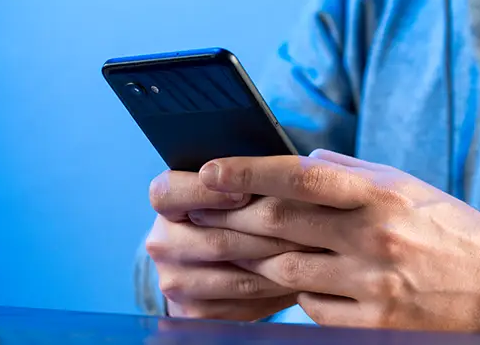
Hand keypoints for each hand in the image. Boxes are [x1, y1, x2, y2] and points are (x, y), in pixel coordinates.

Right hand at [145, 170, 308, 320]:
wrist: (209, 255)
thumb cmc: (233, 204)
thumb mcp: (229, 182)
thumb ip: (244, 175)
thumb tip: (284, 168)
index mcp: (164, 200)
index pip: (168, 193)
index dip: (206, 193)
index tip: (244, 193)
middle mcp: (161, 242)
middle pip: (216, 242)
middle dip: (270, 236)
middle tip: (313, 227)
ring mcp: (175, 281)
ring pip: (238, 278)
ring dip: (283, 266)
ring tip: (318, 252)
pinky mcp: (193, 311)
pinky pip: (244, 303)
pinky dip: (278, 291)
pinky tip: (303, 277)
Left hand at [187, 150, 479, 337]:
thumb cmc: (446, 227)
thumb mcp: (405, 186)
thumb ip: (349, 174)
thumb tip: (295, 163)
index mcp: (382, 194)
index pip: (303, 179)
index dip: (249, 173)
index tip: (208, 171)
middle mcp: (375, 239)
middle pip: (281, 226)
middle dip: (225, 217)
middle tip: (187, 210)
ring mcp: (373, 287)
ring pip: (286, 270)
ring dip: (246, 258)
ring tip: (214, 245)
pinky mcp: (374, 326)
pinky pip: (311, 308)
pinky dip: (293, 293)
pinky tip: (283, 281)